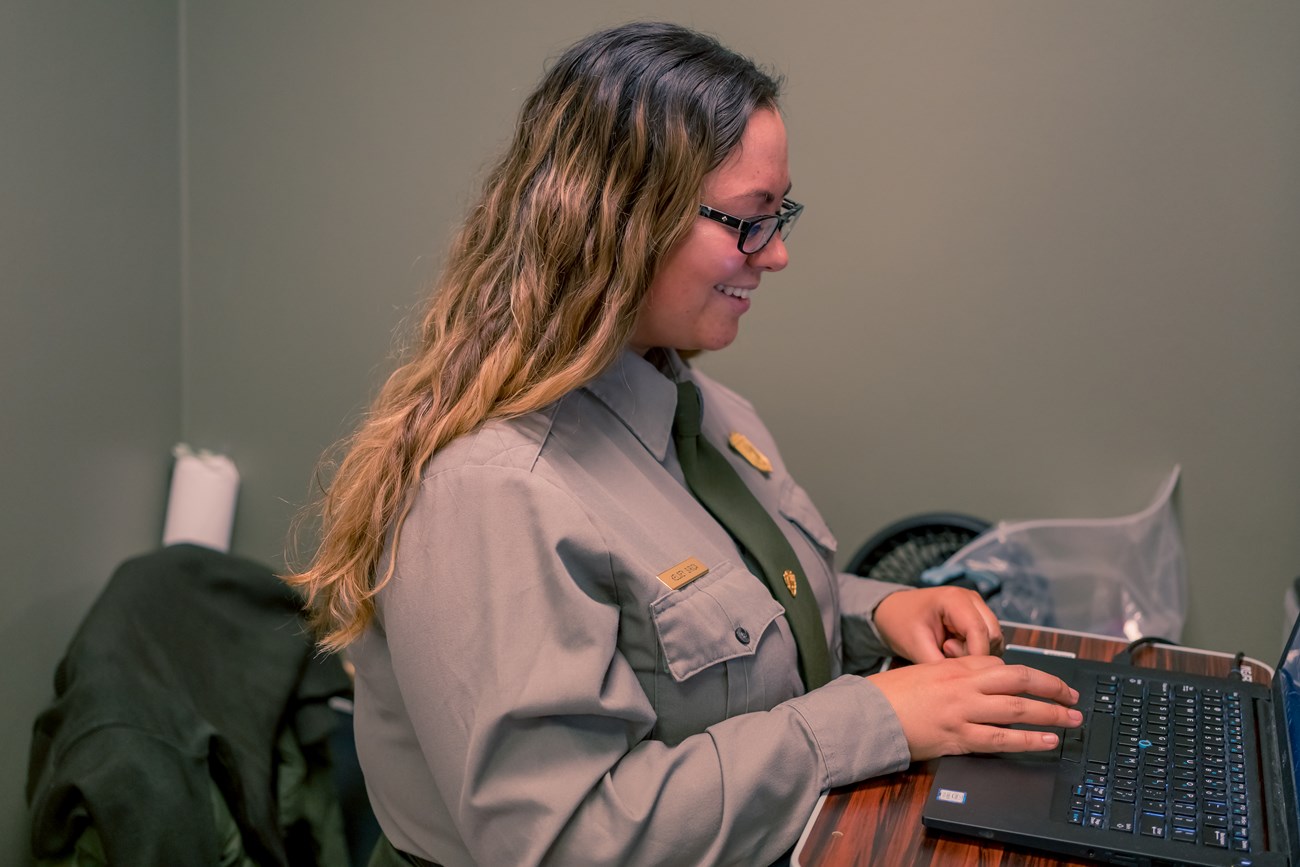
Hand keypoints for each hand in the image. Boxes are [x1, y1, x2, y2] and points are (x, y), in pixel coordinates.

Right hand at [870, 655, 1081, 759]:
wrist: (866, 713)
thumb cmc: (889, 693)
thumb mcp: (923, 672)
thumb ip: (953, 675)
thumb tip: (979, 684)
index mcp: (955, 666)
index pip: (1003, 665)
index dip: (1031, 675)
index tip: (1048, 683)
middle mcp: (963, 684)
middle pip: (1020, 680)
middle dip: (1052, 688)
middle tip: (1074, 696)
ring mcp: (963, 711)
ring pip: (1018, 709)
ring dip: (1051, 714)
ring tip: (1072, 720)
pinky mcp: (958, 737)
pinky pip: (1001, 739)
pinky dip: (1028, 740)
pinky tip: (1047, 742)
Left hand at [872, 586, 1002, 662]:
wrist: (893, 612)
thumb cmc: (900, 624)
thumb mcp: (915, 646)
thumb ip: (940, 665)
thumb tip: (962, 684)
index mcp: (954, 599)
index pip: (979, 631)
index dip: (975, 656)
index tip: (961, 673)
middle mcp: (971, 599)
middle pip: (992, 635)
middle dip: (976, 655)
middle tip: (945, 655)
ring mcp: (976, 607)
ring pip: (995, 640)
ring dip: (977, 654)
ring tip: (946, 651)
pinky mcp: (977, 618)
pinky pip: (989, 641)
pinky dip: (976, 651)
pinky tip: (953, 650)